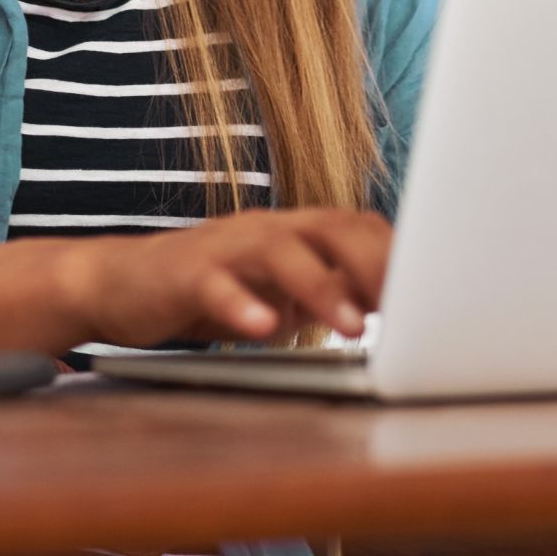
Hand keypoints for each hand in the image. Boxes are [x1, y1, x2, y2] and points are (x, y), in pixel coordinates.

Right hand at [64, 207, 391, 348]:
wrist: (120, 282)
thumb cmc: (212, 287)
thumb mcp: (278, 291)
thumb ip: (328, 290)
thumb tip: (392, 306)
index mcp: (295, 231)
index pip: (357, 228)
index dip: (396, 255)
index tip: (436, 288)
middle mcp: (265, 228)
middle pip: (329, 229)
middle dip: (373, 264)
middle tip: (411, 305)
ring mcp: (224, 246)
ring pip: (279, 252)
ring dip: (320, 286)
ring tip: (353, 325)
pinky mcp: (184, 273)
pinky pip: (215, 285)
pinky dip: (240, 305)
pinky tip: (262, 329)